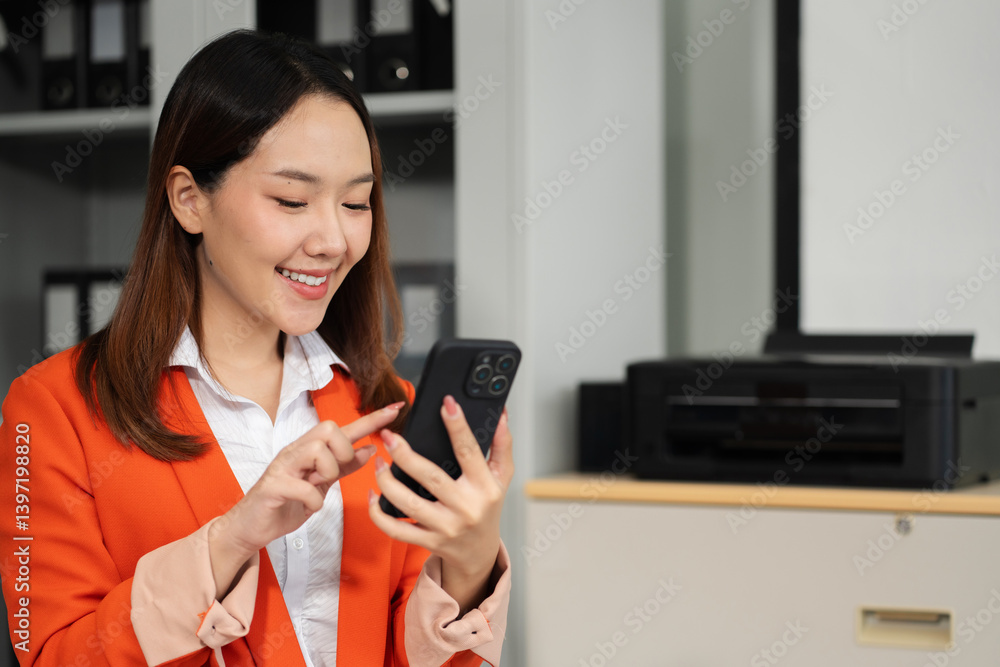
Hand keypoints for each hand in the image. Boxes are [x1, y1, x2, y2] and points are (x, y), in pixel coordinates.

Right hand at [208, 402, 403, 594]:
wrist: (251, 527)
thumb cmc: (287, 503)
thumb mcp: (322, 484)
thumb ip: (344, 466)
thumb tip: (370, 450)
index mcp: (311, 450)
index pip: (346, 428)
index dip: (373, 420)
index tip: (398, 408)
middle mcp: (296, 451)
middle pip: (330, 429)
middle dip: (341, 453)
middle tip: (331, 475)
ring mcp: (283, 466)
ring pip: (317, 451)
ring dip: (325, 475)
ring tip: (315, 489)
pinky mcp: (273, 486)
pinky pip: (304, 487)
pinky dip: (313, 501)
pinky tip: (306, 506)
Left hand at [369, 396, 513, 612]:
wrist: (480, 554)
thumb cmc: (488, 508)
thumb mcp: (502, 477)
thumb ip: (501, 445)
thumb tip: (499, 414)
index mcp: (484, 487)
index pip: (469, 452)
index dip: (458, 426)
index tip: (446, 404)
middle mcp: (465, 508)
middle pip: (430, 477)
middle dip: (405, 455)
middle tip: (388, 436)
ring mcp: (445, 527)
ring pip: (408, 503)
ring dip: (387, 481)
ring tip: (378, 463)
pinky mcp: (428, 542)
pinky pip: (397, 530)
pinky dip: (379, 514)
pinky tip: (373, 496)